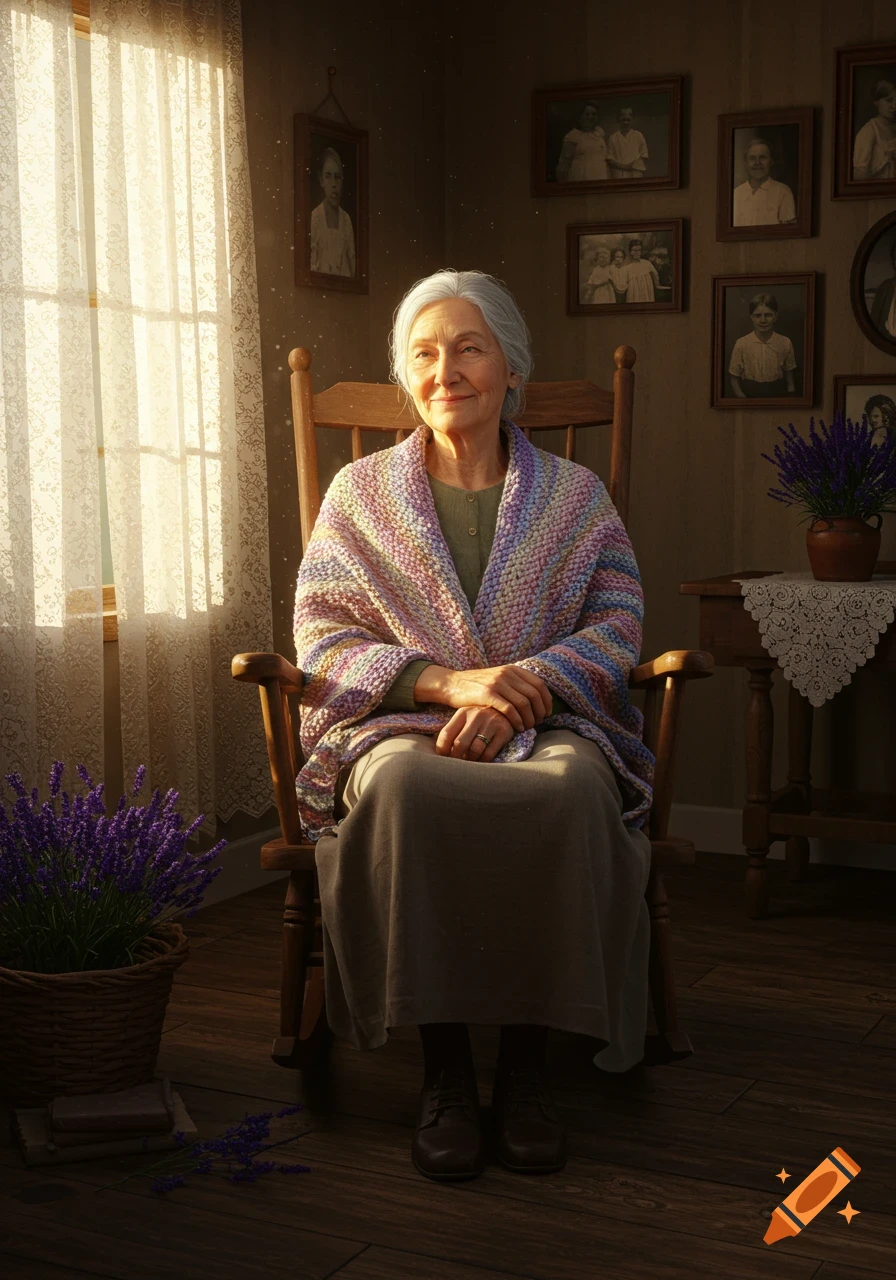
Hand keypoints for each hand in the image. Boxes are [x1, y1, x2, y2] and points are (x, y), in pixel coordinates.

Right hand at [414, 663, 551, 731]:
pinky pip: (509, 709)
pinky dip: (517, 721)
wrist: (452, 684)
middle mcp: (507, 674)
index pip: (539, 684)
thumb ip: (515, 684)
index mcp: (512, 669)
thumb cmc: (477, 687)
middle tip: (537, 724)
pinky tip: (517, 728)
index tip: (546, 713)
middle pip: (534, 695)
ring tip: (527, 728)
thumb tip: (537, 699)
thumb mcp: (498, 678)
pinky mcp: (487, 694)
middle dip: (539, 712)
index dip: (546, 701)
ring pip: (524, 703)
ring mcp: (497, 683)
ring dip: (529, 719)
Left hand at [435, 706, 515, 760]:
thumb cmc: (482, 720)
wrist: (508, 711)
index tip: (444, 757)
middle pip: (460, 744)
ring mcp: (491, 723)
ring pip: (475, 750)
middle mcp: (477, 716)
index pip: (446, 734)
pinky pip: (489, 753)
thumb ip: (454, 731)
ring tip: (469, 761)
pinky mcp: (504, 732)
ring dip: (470, 760)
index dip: (442, 750)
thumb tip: (441, 752)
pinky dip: (482, 761)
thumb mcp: (467, 719)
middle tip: (456, 764)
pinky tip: (481, 760)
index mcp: (463, 712)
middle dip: (456, 757)